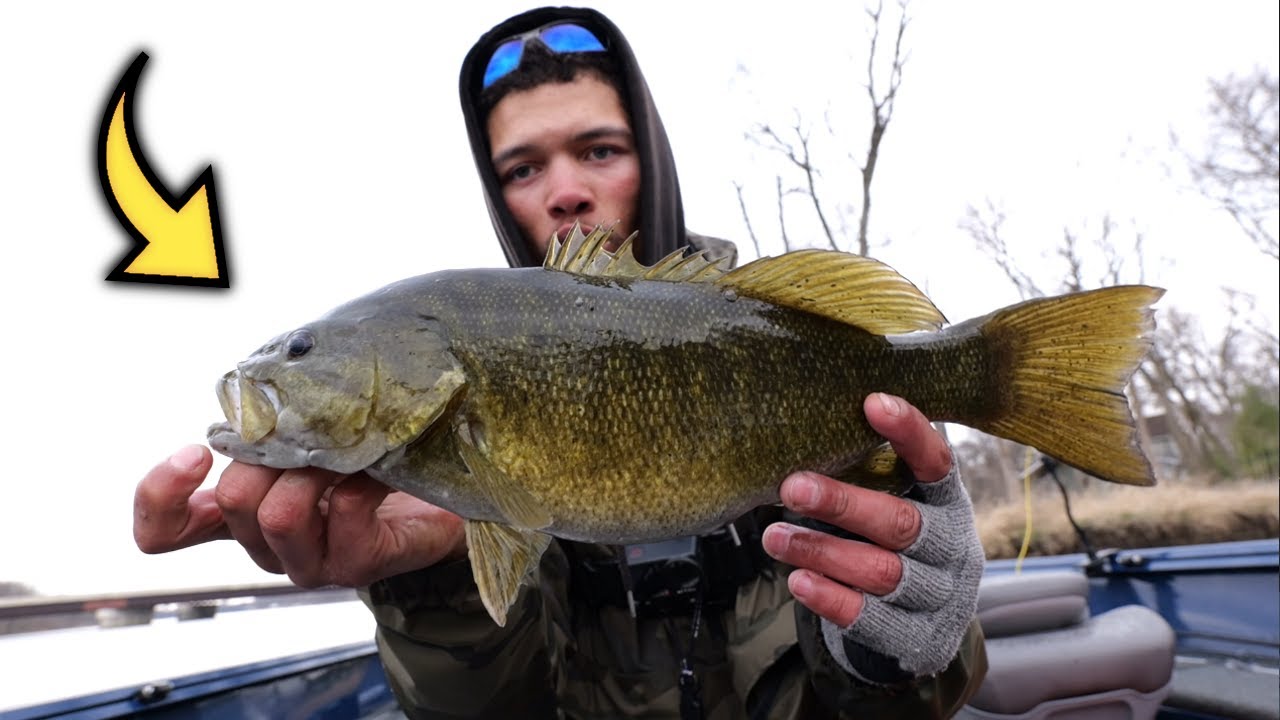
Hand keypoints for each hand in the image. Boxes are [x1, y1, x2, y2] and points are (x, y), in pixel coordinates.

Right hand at [133, 445, 466, 587]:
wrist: (442, 493)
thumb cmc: (368, 452)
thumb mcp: (308, 428)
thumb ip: (270, 418)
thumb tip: (255, 387)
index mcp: (241, 513)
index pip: (164, 531)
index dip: (160, 496)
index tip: (195, 453)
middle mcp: (266, 545)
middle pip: (233, 501)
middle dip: (273, 452)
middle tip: (314, 433)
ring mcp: (309, 563)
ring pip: (279, 516)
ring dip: (314, 469)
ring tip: (348, 452)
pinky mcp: (356, 566)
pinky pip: (342, 515)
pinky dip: (361, 477)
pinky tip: (377, 467)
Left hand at [761, 392, 982, 677]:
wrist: (928, 624)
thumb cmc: (894, 542)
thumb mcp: (898, 503)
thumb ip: (869, 474)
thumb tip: (804, 429)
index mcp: (948, 501)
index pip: (936, 462)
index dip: (909, 432)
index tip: (872, 403)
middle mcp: (953, 546)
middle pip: (900, 523)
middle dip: (842, 503)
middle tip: (792, 486)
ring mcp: (939, 595)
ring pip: (879, 571)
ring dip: (821, 551)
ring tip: (775, 537)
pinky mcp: (918, 638)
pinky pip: (870, 618)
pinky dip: (831, 597)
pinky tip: (798, 580)